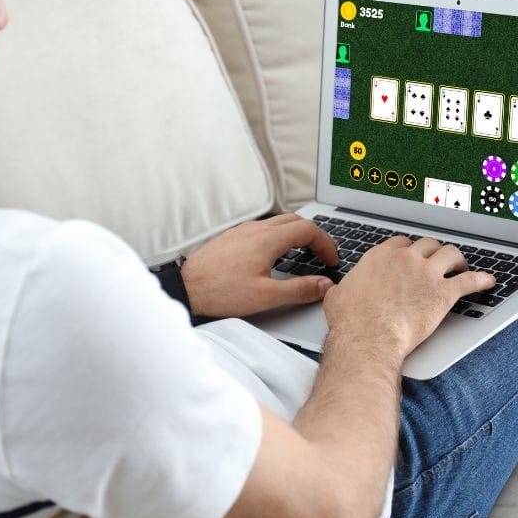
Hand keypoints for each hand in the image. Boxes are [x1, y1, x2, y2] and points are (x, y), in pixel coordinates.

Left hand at [181, 214, 339, 318]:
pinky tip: (275, 256)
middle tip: (323, 254)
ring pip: (278, 223)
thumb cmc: (220, 292)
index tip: (332, 260)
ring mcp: (242, 231)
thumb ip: (299, 289)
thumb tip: (324, 285)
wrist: (185, 287)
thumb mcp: (266, 296)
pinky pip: (262, 229)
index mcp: (267, 239)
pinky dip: (278, 237)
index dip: (326, 243)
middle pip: (295, 220)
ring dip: (296, 234)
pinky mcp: (231, 238)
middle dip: (314, 235)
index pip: (308, 229)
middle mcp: (255, 229)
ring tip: (304, 254)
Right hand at [322, 236, 495, 360]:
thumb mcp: (337, 297)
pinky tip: (489, 281)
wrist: (368, 337)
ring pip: (451, 254)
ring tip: (461, 265)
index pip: (401, 243)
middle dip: (434, 251)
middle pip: (428, 244)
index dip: (409, 250)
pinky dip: (481, 280)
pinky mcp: (443, 293)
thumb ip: (342, 288)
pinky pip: (469, 281)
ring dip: (458, 259)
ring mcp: (426, 273)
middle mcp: (405, 259)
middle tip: (437, 260)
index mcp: (380, 256)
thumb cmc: (351, 320)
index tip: (412, 256)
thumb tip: (336, 291)